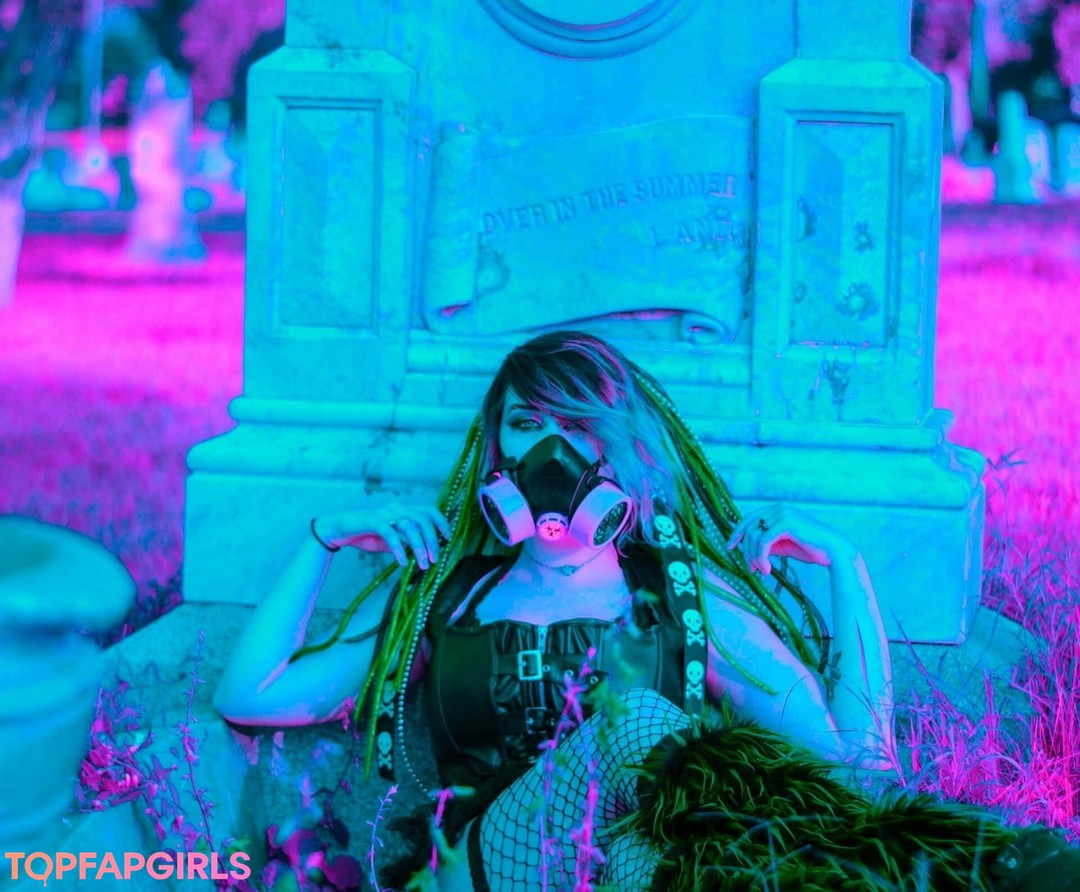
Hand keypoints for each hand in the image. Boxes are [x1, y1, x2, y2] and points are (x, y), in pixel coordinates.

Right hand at [314, 505, 450, 569]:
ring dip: (419, 547)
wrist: (339, 528)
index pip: (429, 510)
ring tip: (422, 564)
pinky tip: (402, 562)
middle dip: (432, 540)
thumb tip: (426, 553)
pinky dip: (399, 549)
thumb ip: (407, 541)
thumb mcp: (392, 539)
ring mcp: (385, 513)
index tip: (448, 538)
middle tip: (434, 559)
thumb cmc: (368, 534)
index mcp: (403, 509)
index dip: (441, 522)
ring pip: (410, 526)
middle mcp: (396, 508)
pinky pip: (390, 534)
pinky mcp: (372, 521)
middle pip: (423, 520)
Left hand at [726, 504, 851, 575]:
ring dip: (754, 557)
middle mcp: (778, 508)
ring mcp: (783, 513)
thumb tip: (747, 550)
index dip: (737, 532)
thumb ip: (766, 543)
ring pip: (754, 535)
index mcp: (777, 510)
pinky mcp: (787, 523)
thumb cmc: (810, 549)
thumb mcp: (783, 545)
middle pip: (749, 527)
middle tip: (750, 568)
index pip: (749, 518)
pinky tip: (767, 570)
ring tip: (760, 571)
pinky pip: (763, 541)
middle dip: (746, 549)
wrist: (834, 552)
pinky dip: (761, 557)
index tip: (730, 547)